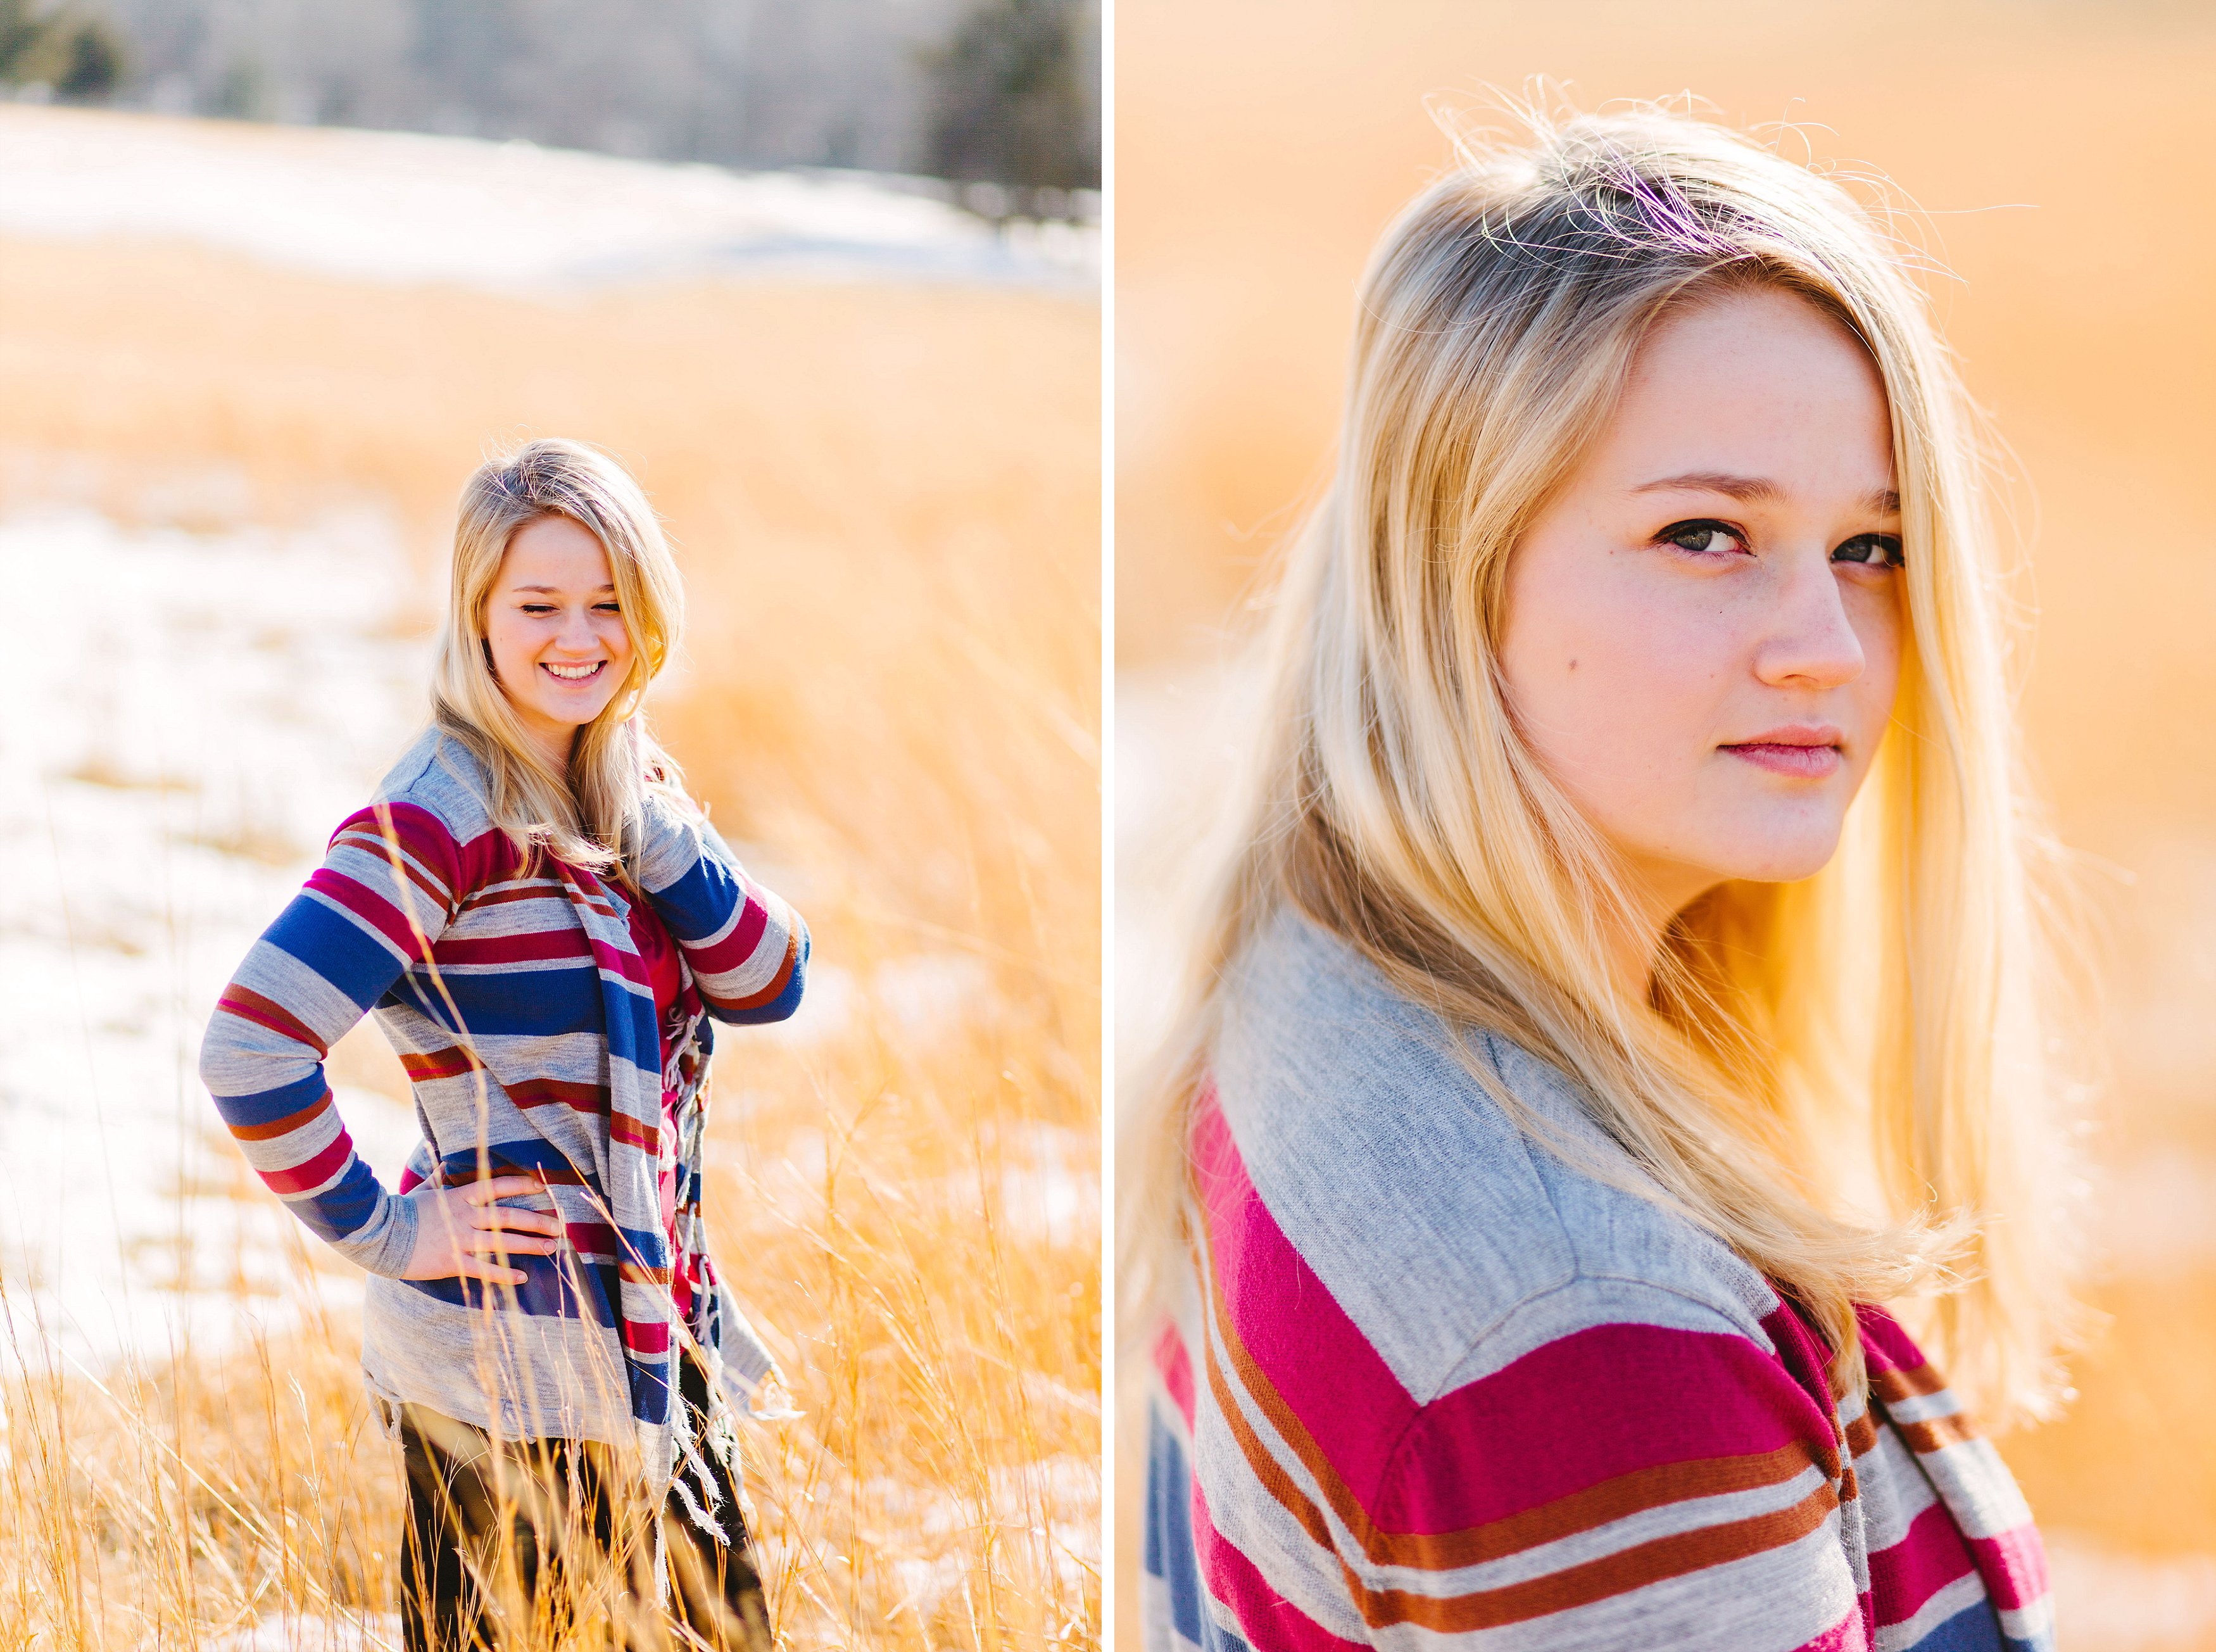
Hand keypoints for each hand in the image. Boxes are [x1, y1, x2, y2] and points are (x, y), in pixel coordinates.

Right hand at [399, 1174, 562, 1283]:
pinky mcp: (453, 1262)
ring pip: (503, 1242)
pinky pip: (485, 1270)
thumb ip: (439, 1177)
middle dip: (537, 1221)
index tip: (542, 1187)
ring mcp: (461, 1240)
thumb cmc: (403, 1211)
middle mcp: (466, 1217)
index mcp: (461, 1196)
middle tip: (560, 1225)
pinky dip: (505, 1274)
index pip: (498, 1186)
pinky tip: (523, 1277)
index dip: (521, 1185)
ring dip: (530, 1245)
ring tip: (552, 1248)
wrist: (381, 1235)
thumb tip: (448, 1162)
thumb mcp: (424, 1189)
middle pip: (509, 1217)